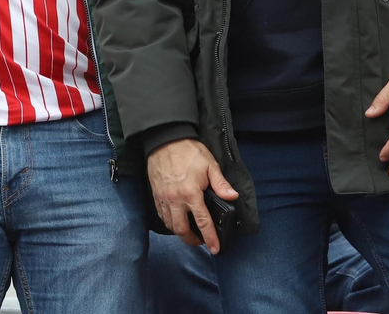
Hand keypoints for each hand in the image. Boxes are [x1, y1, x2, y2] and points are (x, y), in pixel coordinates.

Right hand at [146, 138, 237, 253]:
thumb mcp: (210, 165)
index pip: (203, 222)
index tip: (215, 249)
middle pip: (182, 230)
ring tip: (189, 232)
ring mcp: (163, 198)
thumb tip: (233, 196)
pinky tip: (176, 219)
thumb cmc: (188, 151)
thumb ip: (221, 183)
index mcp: (191, 194)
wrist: (165, 140)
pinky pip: (161, 215)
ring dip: (180, 232)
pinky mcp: (155, 194)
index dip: (210, 238)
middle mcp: (175, 200)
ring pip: (170, 225)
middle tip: (201, 242)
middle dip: (192, 240)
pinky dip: (169, 222)